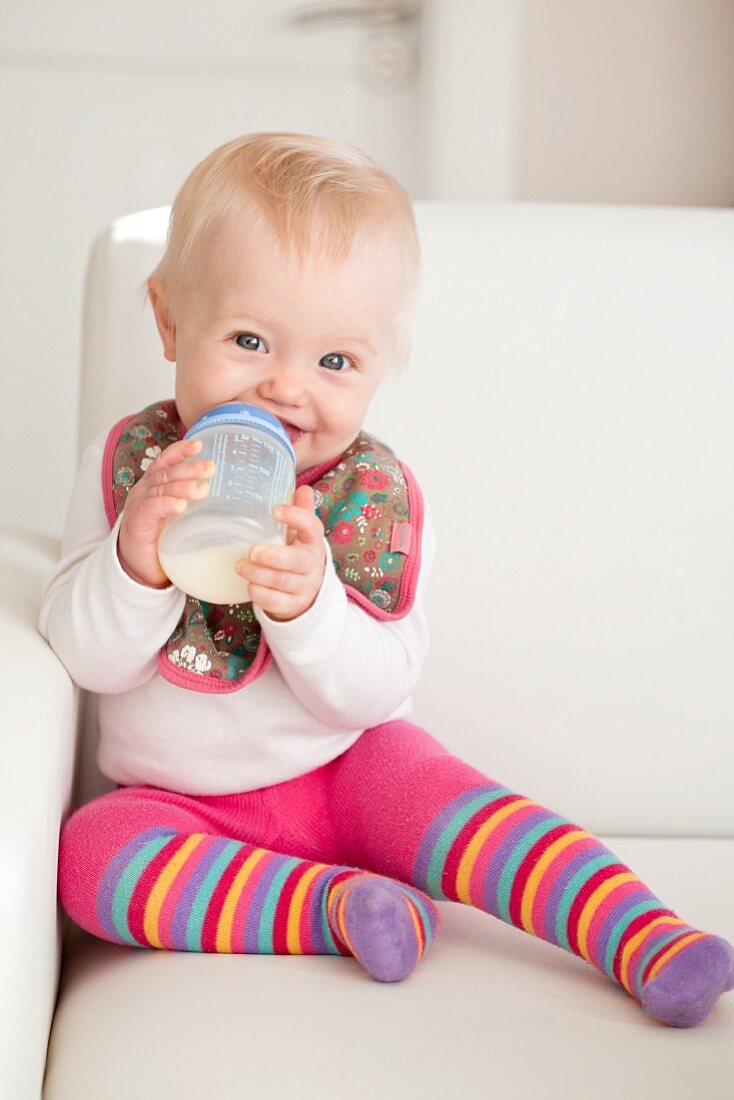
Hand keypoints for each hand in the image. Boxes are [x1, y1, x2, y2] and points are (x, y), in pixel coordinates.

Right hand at [117, 437, 214, 587]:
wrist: (139, 569)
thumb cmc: (162, 541)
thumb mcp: (180, 517)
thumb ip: (195, 504)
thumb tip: (231, 499)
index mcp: (155, 485)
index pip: (166, 462)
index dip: (180, 451)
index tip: (198, 444)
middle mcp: (145, 491)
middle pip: (167, 473)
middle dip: (189, 468)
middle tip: (210, 468)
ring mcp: (139, 506)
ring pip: (161, 488)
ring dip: (182, 487)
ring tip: (202, 489)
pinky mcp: (137, 523)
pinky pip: (151, 509)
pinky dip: (166, 504)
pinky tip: (179, 506)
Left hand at [236, 484, 326, 620]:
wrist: (306, 593)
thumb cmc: (296, 555)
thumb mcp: (300, 535)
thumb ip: (300, 512)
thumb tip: (302, 487)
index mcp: (312, 542)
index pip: (312, 527)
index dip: (296, 517)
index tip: (275, 510)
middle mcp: (312, 565)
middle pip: (297, 561)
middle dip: (272, 557)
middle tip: (251, 551)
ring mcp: (304, 587)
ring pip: (282, 582)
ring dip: (258, 574)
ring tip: (239, 566)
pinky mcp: (293, 605)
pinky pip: (276, 602)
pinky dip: (259, 594)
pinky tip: (248, 586)